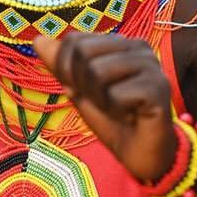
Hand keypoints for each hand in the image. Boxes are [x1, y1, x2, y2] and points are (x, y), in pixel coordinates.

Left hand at [33, 33, 175, 182]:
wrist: (142, 157)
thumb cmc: (113, 122)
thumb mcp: (80, 92)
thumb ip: (61, 66)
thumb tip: (37, 39)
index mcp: (120, 43)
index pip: (75, 40)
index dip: (67, 70)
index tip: (87, 91)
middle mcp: (138, 47)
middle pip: (83, 52)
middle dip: (82, 86)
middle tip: (105, 103)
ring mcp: (151, 65)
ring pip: (97, 72)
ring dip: (100, 101)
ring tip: (119, 110)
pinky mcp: (158, 87)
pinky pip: (116, 95)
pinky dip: (116, 113)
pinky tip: (133, 117)